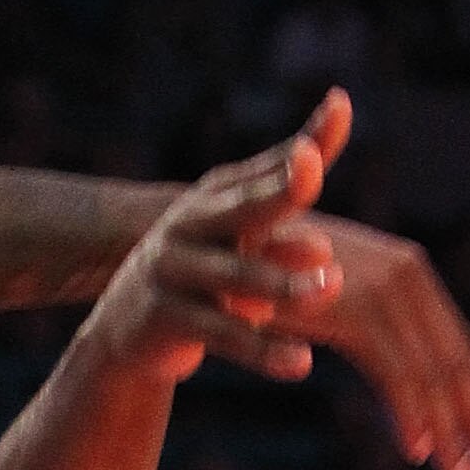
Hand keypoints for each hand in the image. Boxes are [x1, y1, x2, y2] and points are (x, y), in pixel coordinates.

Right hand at [80, 94, 347, 386]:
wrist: (128, 330)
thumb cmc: (201, 280)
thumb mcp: (238, 253)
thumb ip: (282, 244)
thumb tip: (322, 247)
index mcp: (218, 198)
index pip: (273, 166)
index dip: (311, 137)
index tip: (341, 105)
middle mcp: (191, 222)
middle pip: (244, 206)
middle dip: (279, 187)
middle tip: (313, 168)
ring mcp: (173, 267)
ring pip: (236, 275)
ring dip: (285, 281)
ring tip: (332, 284)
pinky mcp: (163, 315)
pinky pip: (222, 334)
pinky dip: (263, 350)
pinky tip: (302, 363)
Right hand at [289, 206, 469, 469]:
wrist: (219, 242)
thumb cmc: (273, 272)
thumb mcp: (335, 300)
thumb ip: (376, 332)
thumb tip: (416, 384)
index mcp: (409, 273)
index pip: (456, 344)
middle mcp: (406, 275)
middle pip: (455, 361)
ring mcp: (383, 290)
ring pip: (430, 373)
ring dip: (449, 430)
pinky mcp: (354, 309)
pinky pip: (393, 372)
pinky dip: (410, 413)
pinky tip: (417, 450)